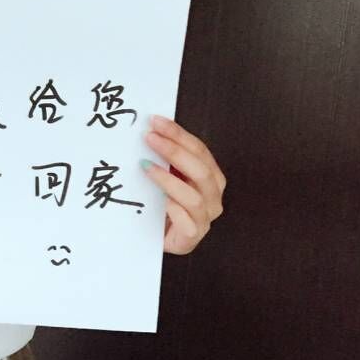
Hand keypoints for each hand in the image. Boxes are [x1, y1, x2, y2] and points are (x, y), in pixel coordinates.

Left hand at [141, 114, 225, 254]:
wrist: (158, 238)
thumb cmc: (163, 203)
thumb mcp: (167, 176)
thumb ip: (165, 158)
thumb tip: (150, 131)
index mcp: (211, 177)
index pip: (200, 150)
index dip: (178, 134)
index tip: (156, 121)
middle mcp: (214, 197)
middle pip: (201, 170)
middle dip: (174, 151)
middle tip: (150, 138)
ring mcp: (205, 218)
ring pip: (194, 196)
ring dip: (168, 179)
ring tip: (146, 166)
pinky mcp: (192, 237)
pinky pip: (186, 222)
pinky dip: (172, 208)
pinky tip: (158, 199)